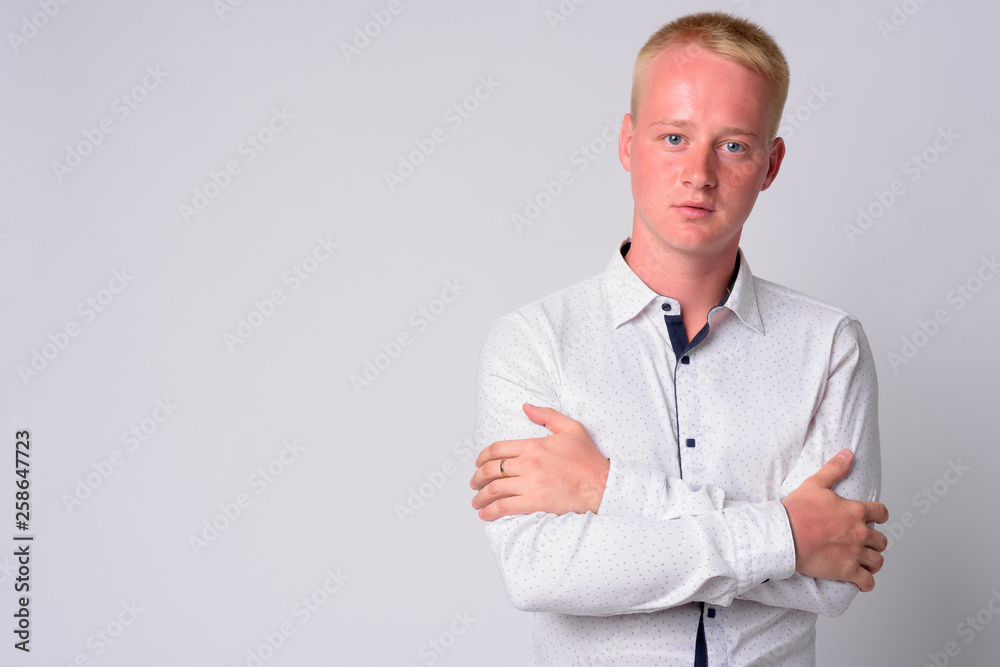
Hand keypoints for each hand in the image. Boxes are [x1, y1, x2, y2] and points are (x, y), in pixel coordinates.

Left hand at [470, 404, 610, 520]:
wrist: (601, 484)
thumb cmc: (587, 458)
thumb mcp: (570, 428)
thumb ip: (546, 415)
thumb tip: (526, 407)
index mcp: (533, 445)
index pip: (496, 450)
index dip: (482, 457)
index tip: (478, 464)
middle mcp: (528, 464)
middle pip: (490, 470)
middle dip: (477, 478)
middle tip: (474, 484)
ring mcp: (530, 484)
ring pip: (494, 489)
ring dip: (480, 497)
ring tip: (476, 501)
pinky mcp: (535, 502)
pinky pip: (505, 507)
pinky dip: (491, 511)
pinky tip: (486, 514)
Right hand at [781, 449, 888, 591]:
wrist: (783, 535)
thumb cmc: (797, 511)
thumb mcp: (815, 484)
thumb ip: (834, 469)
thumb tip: (848, 454)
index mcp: (855, 511)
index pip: (881, 513)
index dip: (879, 516)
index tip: (874, 520)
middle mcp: (860, 533)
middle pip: (881, 540)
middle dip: (875, 542)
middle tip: (864, 543)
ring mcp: (855, 553)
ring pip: (877, 561)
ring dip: (873, 562)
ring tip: (865, 563)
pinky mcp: (846, 571)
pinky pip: (866, 582)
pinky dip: (866, 583)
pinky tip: (861, 581)